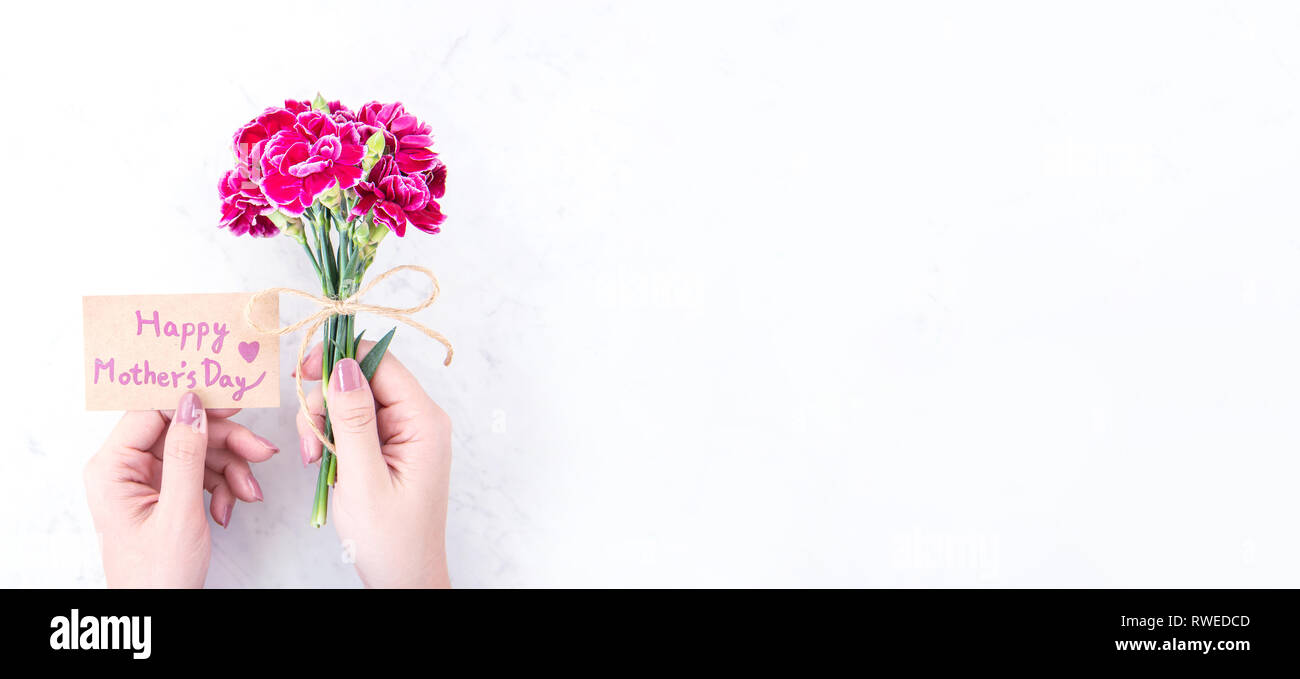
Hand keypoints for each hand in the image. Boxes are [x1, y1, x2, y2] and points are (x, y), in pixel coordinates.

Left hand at [84, 392, 278, 587]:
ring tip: (249, 494)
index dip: (193, 403)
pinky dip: (224, 487)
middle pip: (182, 430)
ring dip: (231, 469)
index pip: (151, 412)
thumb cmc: (156, 575)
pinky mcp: (166, 494)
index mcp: (112, 468)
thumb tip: (193, 406)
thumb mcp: (178, 512)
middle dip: (225, 443)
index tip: (233, 400)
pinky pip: (202, 473)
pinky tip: (231, 507)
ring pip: (199, 451)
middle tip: (261, 451)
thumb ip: (186, 454)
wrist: (159, 615)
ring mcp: (146, 481)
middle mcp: (125, 468)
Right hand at [297, 342, 451, 587]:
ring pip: (351, 401)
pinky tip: (324, 463)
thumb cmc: (391, 539)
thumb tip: (344, 365)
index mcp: (424, 421)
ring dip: (323, 424)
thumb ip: (353, 420)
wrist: (403, 578)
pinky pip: (353, 425)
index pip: (380, 361)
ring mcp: (404, 433)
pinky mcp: (389, 447)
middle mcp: (418, 419)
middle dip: (326, 403)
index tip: (301, 373)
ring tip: (316, 461)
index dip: (338, 358)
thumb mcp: (364, 478)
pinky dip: (331, 438)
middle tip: (310, 443)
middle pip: (361, 379)